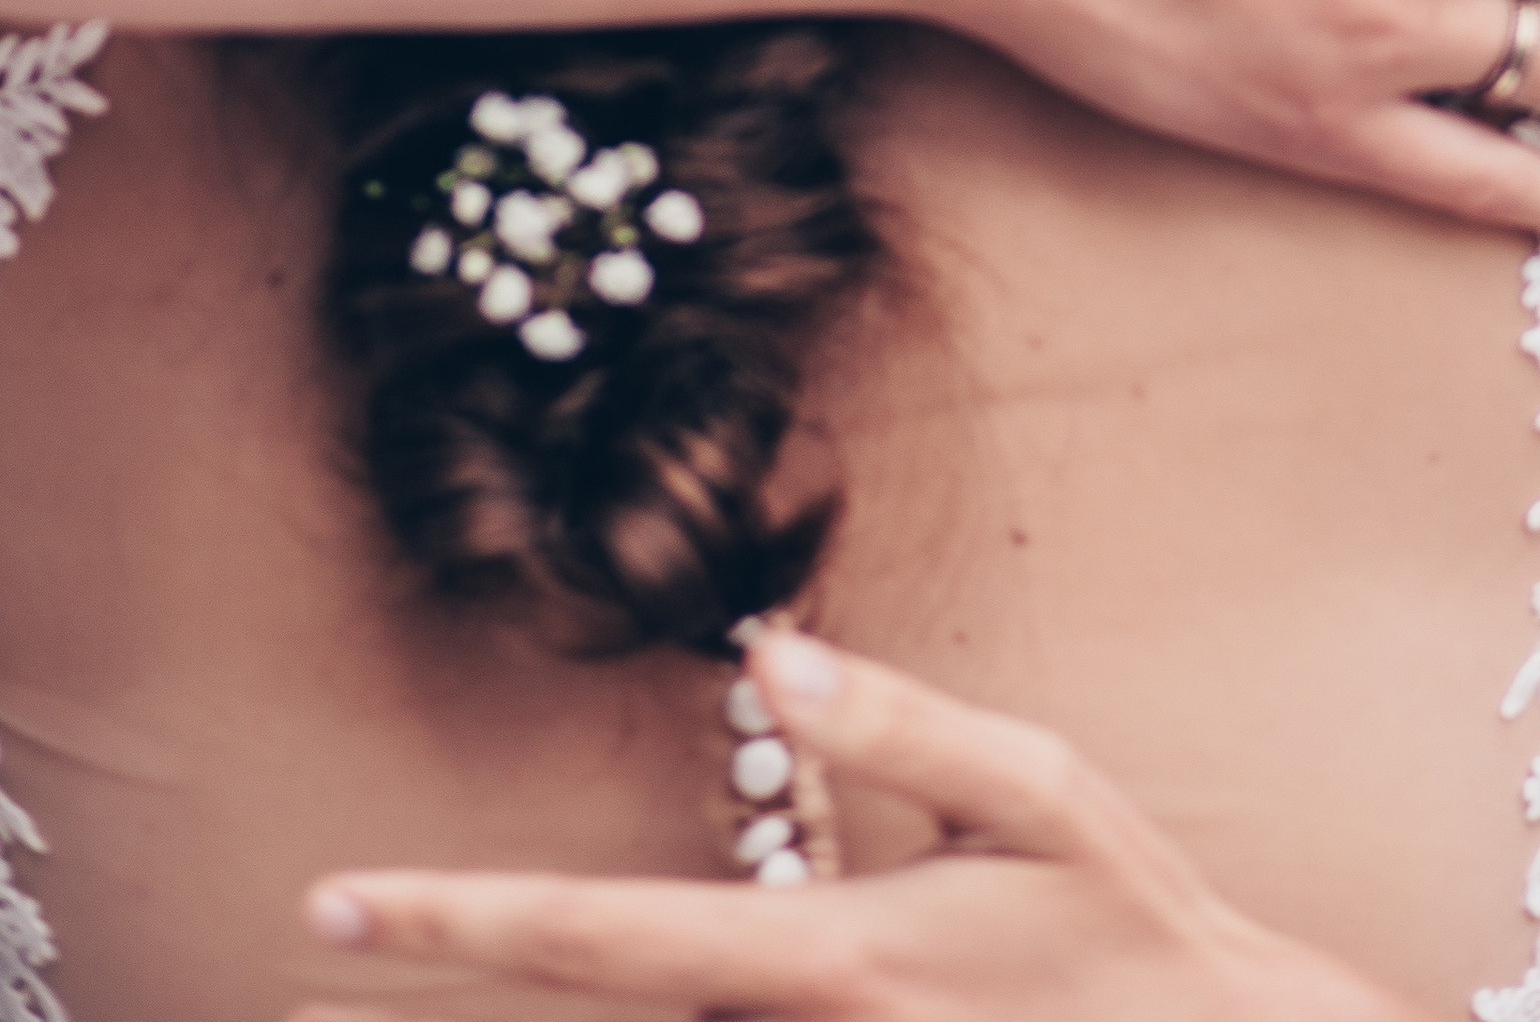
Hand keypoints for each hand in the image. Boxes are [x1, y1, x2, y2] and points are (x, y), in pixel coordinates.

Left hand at [293, 627, 1429, 1021]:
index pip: (602, 933)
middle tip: (302, 971)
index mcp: (833, 952)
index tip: (333, 901)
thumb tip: (768, 654)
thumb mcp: (1046, 792)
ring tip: (382, 1006)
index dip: (459, 921)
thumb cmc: (1134, 932)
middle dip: (433, 1008)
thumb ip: (905, 721)